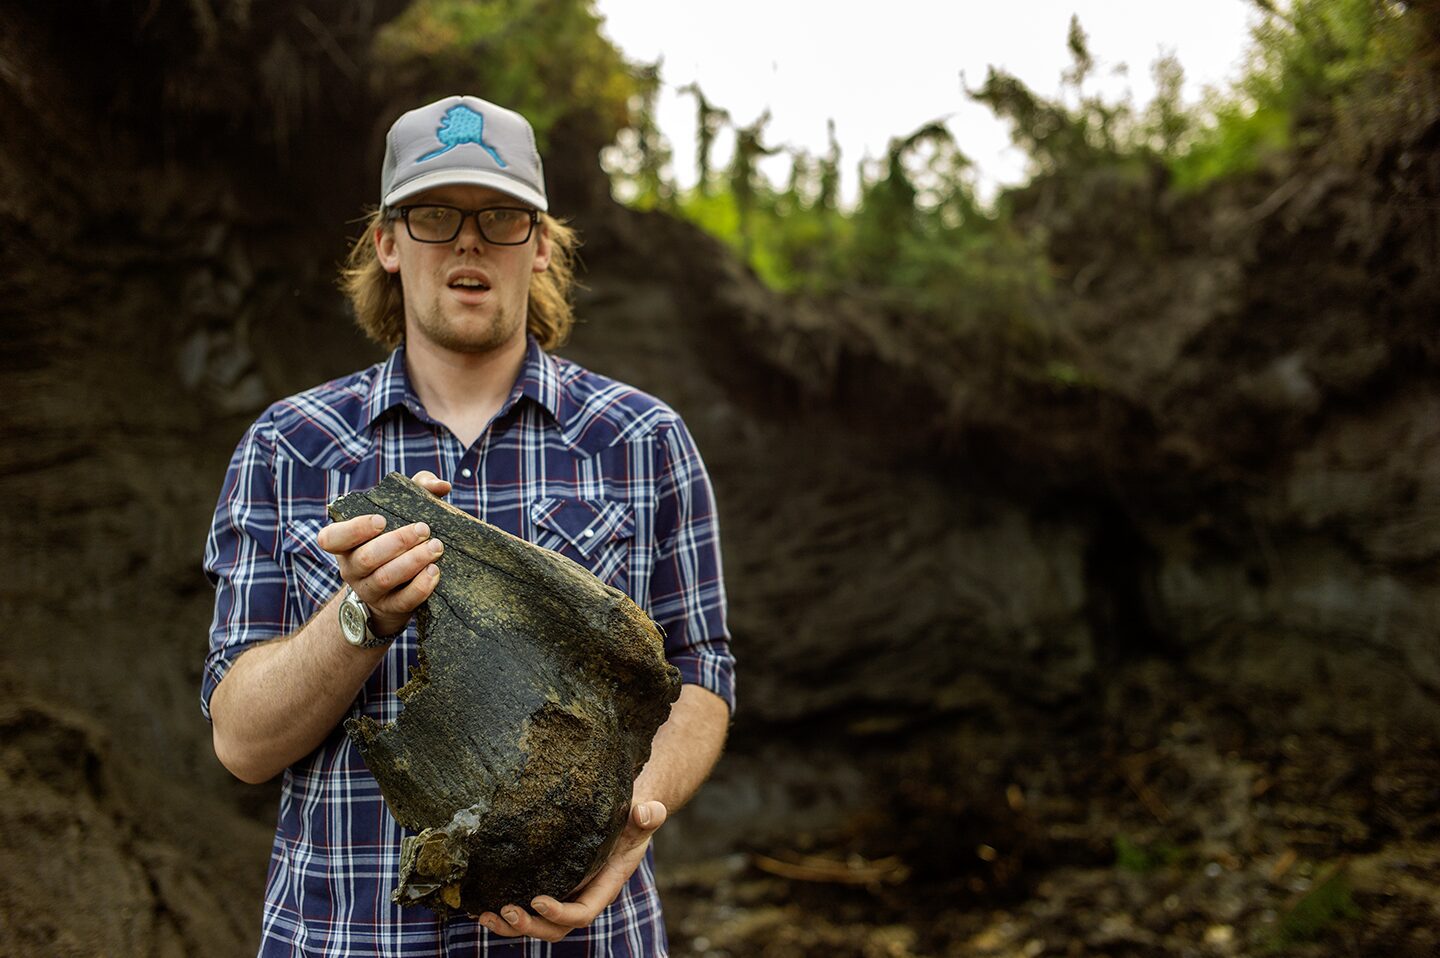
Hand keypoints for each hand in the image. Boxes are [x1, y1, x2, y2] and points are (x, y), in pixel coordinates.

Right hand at [317, 470, 452, 637]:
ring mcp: (369, 591)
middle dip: (398, 542)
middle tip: (423, 529)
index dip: (354, 530)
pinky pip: (403, 601)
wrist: (398, 585)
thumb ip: (418, 488)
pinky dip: (420, 586)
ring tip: (435, 548)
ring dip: (412, 562)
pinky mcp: (390, 607)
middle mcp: (351, 568)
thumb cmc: (398, 536)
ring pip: (384, 579)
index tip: (381, 520)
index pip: (331, 538)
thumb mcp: (402, 509)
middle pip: (367, 558)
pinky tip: (434, 571)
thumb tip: (441, 485)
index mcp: (345, 543)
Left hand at [479, 800, 667, 942]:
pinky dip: (504, 912)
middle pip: (556, 927)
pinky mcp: (549, 885)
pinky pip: (527, 907)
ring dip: (510, 925)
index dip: (561, 912)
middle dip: (530, 925)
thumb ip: (649, 814)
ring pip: (537, 923)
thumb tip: (643, 811)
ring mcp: (565, 894)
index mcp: (605, 886)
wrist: (625, 818)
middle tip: (506, 910)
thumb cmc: (633, 818)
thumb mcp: (644, 814)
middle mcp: (583, 896)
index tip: (538, 900)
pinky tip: (479, 905)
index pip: (584, 912)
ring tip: (485, 914)